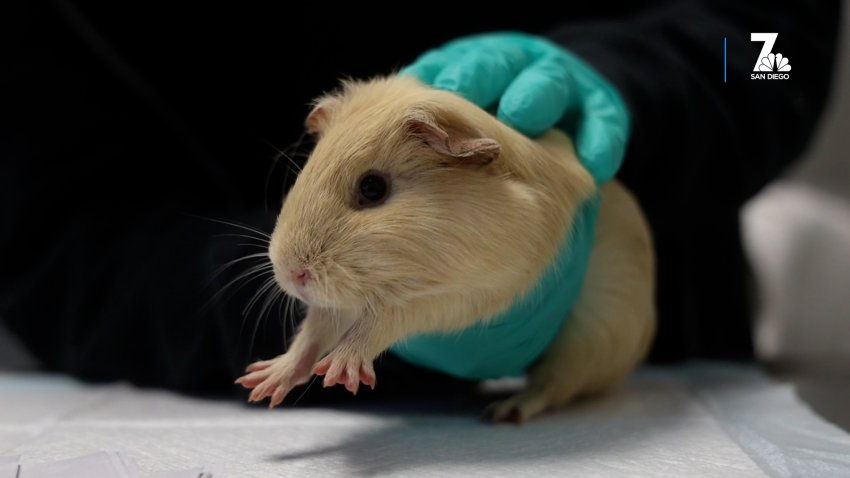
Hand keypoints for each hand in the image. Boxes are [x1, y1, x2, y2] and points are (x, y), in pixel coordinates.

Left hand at [402, 32, 628, 183]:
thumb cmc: (495, 119)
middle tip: (454, 93)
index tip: (415, 99)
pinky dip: (599, 143)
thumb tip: (351, 124)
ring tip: (523, 116)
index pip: (449, 68)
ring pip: (548, 86)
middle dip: (479, 80)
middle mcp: (515, 68)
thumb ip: (419, 117)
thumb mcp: (459, 110)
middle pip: (497, 66)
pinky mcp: (601, 111)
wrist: (571, 103)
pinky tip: (594, 165)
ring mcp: (560, 87)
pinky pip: (603, 125)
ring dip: (534, 97)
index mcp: (474, 67)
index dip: (435, 81)